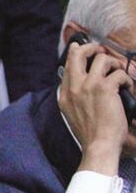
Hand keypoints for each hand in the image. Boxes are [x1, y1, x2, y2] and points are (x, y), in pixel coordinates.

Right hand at [58, 38, 132, 175]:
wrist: (99, 145)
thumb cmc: (91, 134)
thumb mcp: (73, 114)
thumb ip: (75, 97)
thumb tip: (83, 84)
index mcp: (64, 95)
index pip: (67, 66)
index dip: (74, 53)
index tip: (79, 47)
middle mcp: (73, 87)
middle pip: (78, 54)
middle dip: (91, 47)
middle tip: (100, 50)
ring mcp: (87, 86)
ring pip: (101, 59)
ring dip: (114, 64)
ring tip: (119, 74)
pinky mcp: (104, 88)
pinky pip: (119, 73)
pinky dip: (126, 80)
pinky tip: (128, 89)